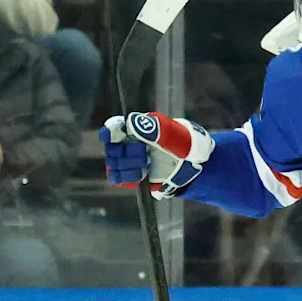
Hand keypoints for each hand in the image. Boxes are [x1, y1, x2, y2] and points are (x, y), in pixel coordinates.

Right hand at [100, 112, 214, 198]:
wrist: (193, 164)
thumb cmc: (185, 144)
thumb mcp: (175, 135)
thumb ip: (155, 129)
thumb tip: (131, 122)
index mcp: (137, 128)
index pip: (113, 128)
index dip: (108, 133)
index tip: (109, 137)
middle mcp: (129, 142)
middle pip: (112, 148)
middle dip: (126, 153)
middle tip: (144, 154)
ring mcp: (129, 159)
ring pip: (114, 164)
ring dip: (129, 166)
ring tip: (146, 164)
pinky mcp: (131, 174)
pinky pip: (117, 178)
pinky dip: (127, 177)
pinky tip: (141, 175)